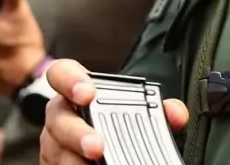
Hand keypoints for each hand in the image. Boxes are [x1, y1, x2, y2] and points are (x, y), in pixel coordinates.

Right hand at [40, 60, 188, 163]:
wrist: (101, 153)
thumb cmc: (117, 126)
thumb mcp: (137, 113)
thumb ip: (158, 109)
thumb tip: (176, 113)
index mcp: (78, 93)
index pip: (62, 73)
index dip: (70, 79)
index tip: (88, 93)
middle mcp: (61, 116)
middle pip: (58, 119)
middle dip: (77, 133)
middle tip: (97, 146)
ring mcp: (53, 143)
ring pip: (56, 150)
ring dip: (74, 160)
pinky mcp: (53, 163)